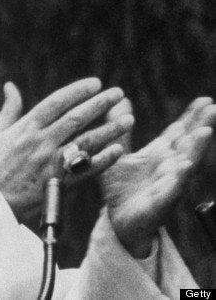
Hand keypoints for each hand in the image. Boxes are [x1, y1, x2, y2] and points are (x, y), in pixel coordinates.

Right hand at [0, 78, 133, 227]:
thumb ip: (8, 110)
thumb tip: (11, 86)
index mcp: (26, 128)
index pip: (57, 102)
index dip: (78, 91)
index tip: (95, 83)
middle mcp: (41, 142)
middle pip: (77, 118)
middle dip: (100, 103)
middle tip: (118, 93)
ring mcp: (51, 163)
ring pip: (87, 141)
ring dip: (109, 129)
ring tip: (128, 119)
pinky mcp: (58, 183)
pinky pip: (86, 169)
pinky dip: (104, 159)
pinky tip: (119, 150)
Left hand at [102, 97, 215, 257]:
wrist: (118, 222)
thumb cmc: (121, 188)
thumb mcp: (116, 154)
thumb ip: (119, 129)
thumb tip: (120, 100)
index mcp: (160, 154)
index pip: (179, 132)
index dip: (191, 116)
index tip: (204, 100)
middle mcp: (169, 167)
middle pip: (188, 144)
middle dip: (201, 127)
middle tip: (213, 109)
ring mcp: (168, 185)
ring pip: (185, 165)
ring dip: (195, 149)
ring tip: (204, 132)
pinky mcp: (160, 204)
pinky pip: (171, 191)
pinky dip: (178, 179)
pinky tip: (184, 166)